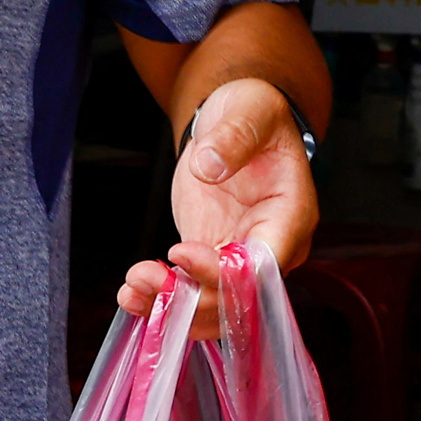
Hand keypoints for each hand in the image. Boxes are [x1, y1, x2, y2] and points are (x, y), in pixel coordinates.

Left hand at [119, 79, 317, 328]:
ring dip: (172, 308)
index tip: (179, 251)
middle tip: (142, 277)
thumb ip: (234, 137)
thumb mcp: (248, 112)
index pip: (264, 265)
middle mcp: (272, 248)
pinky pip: (195, 293)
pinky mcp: (213, 259)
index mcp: (290, 216)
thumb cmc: (253, 114)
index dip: (223, 272)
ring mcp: (242, 258)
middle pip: (239, 299)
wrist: (236, 121)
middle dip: (191, 298)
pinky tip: (130, 295)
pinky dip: (163, 301)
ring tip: (130, 290)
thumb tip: (209, 166)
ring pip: (215, 306)